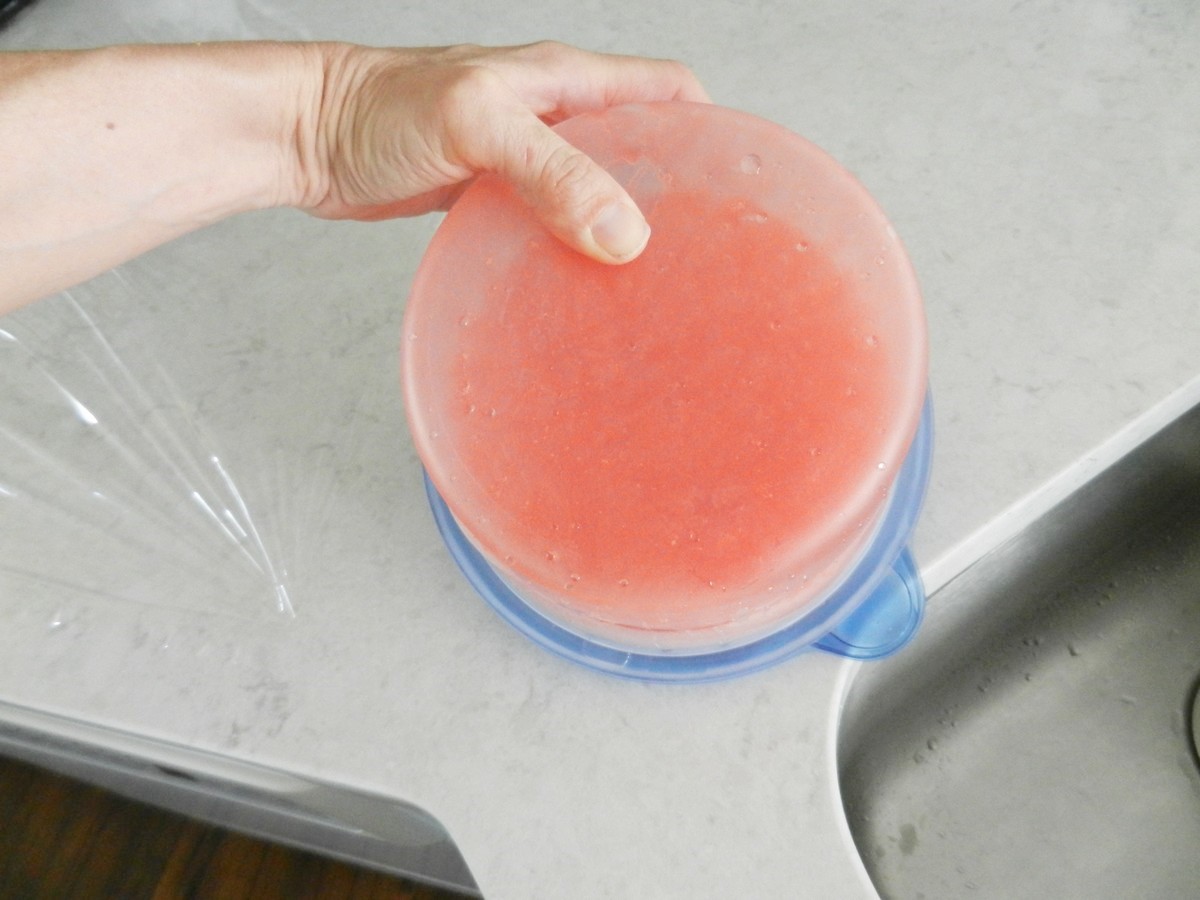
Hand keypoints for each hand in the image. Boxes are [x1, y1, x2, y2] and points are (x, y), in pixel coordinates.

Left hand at [296, 42, 708, 262]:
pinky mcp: (492, 194)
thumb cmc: (381, 108)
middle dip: (672, 191)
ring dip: (619, 228)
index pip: (667, 91)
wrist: (310, 135)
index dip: (707, 130)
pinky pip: (549, 221)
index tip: (731, 185)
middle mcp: (553, 115)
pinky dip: (568, 248)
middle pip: (639, 147)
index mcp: (565, 79)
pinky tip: (573, 284)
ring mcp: (523, 157)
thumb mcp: (478, 127)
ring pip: (595, 189)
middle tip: (694, 251)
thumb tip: (625, 233)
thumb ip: (552, 173)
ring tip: (644, 280)